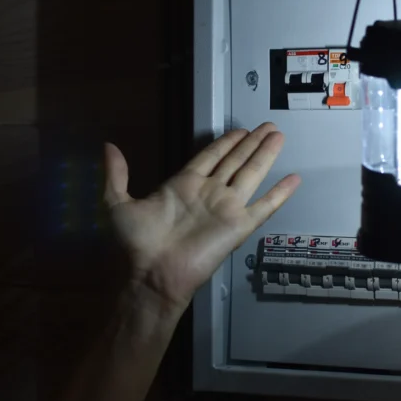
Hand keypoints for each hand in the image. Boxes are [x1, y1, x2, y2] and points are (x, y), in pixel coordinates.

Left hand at [103, 123, 299, 315]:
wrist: (152, 273)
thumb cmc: (136, 243)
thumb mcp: (117, 203)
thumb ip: (115, 174)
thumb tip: (107, 146)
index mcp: (183, 184)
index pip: (210, 156)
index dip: (225, 142)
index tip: (240, 129)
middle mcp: (208, 193)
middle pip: (235, 161)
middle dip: (251, 143)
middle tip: (267, 126)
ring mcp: (226, 208)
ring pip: (251, 175)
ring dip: (265, 155)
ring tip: (278, 136)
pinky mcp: (239, 226)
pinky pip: (264, 206)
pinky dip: (279, 193)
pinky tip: (294, 179)